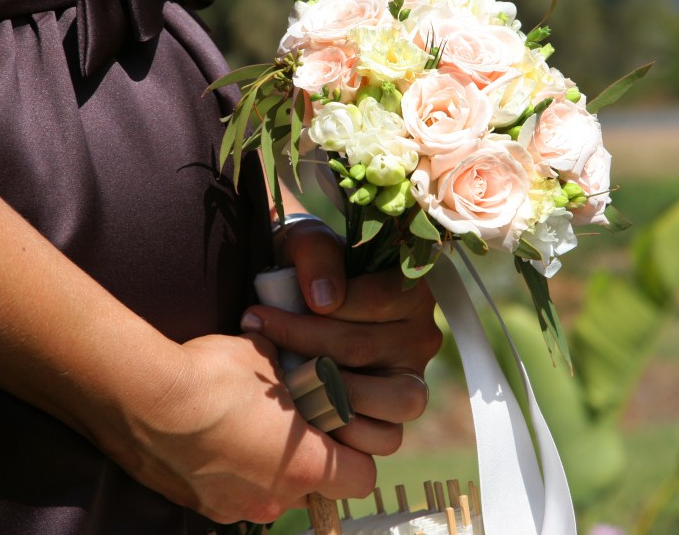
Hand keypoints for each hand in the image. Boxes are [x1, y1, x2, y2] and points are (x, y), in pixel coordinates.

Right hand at [107, 332, 375, 523]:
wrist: (141, 398)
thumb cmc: (212, 378)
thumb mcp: (268, 357)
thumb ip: (292, 368)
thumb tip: (289, 359)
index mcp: (305, 467)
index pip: (361, 477)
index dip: (358, 452)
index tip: (343, 428)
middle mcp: (274, 499)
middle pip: (314, 488)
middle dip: (308, 459)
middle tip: (291, 423)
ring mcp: (232, 508)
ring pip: (269, 492)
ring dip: (266, 467)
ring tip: (245, 426)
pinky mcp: (198, 505)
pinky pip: (229, 492)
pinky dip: (228, 471)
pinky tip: (212, 435)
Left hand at [241, 219, 441, 456]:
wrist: (292, 300)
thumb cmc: (305, 269)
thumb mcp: (306, 242)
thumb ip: (317, 254)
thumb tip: (324, 300)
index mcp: (412, 289)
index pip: (376, 299)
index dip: (316, 310)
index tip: (261, 313)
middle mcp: (421, 335)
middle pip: (364, 348)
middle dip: (303, 346)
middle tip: (257, 339)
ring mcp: (412, 378)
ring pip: (394, 399)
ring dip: (329, 392)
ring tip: (287, 379)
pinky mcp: (394, 416)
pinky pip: (385, 437)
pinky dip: (344, 430)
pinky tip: (305, 410)